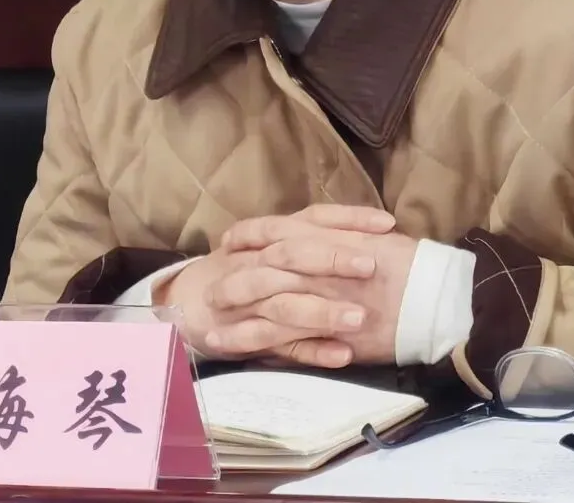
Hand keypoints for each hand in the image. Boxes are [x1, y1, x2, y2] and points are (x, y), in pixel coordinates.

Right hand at [159, 205, 396, 366]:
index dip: (349, 219)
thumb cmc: (247, 267)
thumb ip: (318, 237)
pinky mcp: (247, 338)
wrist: (187, 301)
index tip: (386, 224)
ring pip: (286, 305)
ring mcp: (252, 302)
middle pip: (294, 255)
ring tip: (360, 318)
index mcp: (274, 235)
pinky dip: (311, 351)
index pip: (313, 218)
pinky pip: (280, 347)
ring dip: (323, 311)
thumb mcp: (277, 243)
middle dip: (332, 259)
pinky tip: (342, 356)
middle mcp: (260, 262)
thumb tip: (381, 234)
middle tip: (372, 266)